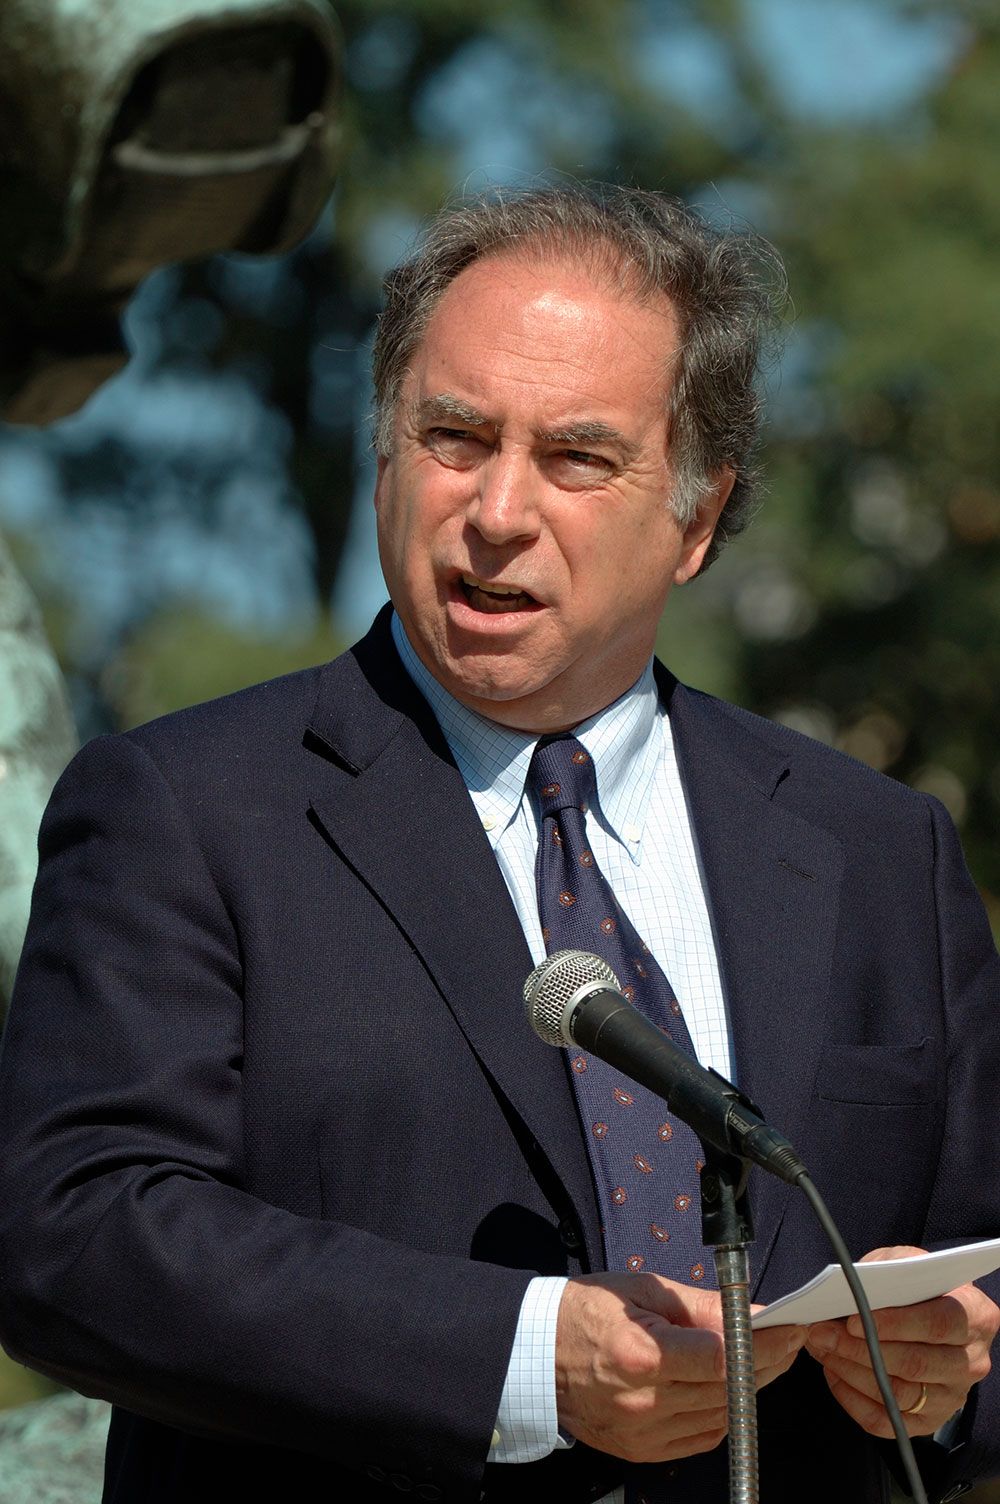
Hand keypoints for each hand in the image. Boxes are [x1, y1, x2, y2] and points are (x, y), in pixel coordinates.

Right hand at [555, 1272, 806, 1462]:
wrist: (536, 1354)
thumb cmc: (588, 1311)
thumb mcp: (643, 1290)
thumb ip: (702, 1306)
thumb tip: (755, 1314)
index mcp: (642, 1355)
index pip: (723, 1358)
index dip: (763, 1344)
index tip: (788, 1327)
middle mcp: (644, 1401)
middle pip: (727, 1389)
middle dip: (767, 1363)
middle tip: (788, 1340)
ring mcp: (643, 1432)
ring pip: (720, 1415)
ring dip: (749, 1388)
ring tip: (763, 1360)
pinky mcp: (641, 1450)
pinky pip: (701, 1437)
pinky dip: (722, 1413)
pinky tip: (729, 1389)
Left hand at [805, 1246, 999, 1437]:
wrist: (939, 1315)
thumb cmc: (921, 1287)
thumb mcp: (910, 1264)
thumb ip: (888, 1269)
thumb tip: (852, 1285)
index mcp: (976, 1318)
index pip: (938, 1324)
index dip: (894, 1323)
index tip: (852, 1320)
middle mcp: (971, 1362)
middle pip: (914, 1363)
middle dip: (859, 1348)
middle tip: (822, 1332)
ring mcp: (952, 1396)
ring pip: (898, 1394)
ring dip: (851, 1371)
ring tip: (822, 1348)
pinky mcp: (930, 1420)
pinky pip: (888, 1421)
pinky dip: (853, 1400)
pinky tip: (834, 1373)